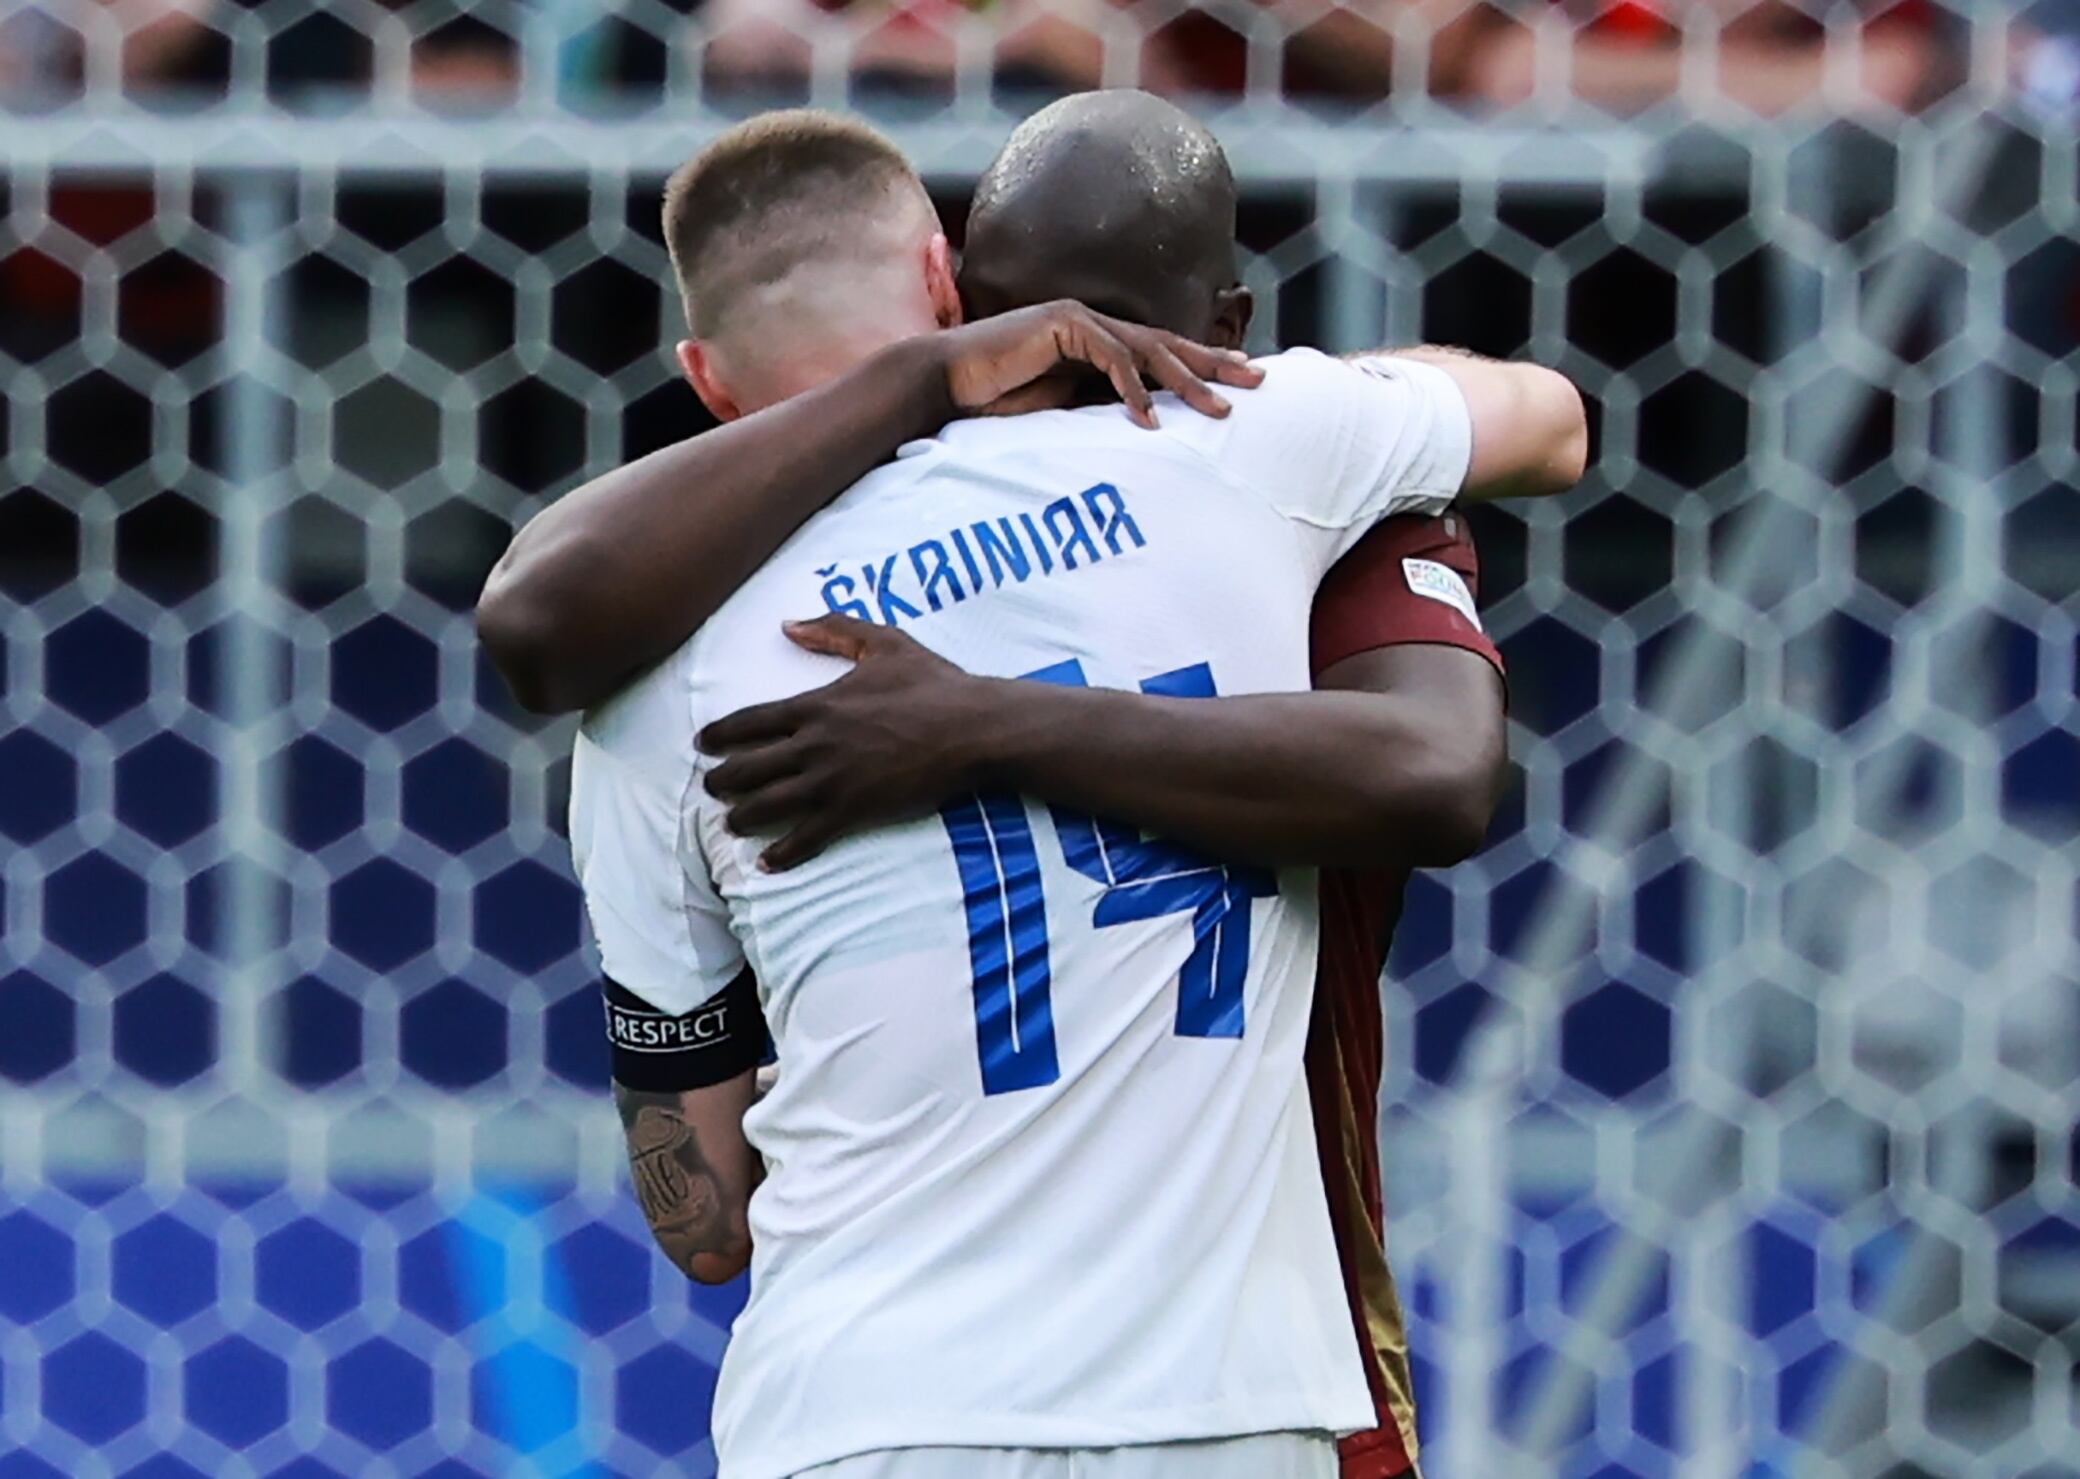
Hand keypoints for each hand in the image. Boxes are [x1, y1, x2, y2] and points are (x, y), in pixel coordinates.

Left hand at [698, 615, 996, 869]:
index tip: (702, 743)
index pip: (749, 722)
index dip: (719, 735)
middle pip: (747, 768)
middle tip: (710, 787)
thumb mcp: (884, 642)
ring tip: (728, 823)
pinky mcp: (854, 811)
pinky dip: (782, 853)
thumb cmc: (933, 683)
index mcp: (816, 705)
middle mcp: (815, 745)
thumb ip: (833, 630)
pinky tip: (766, 863)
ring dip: (740, 817)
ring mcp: (833, 781)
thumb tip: (788, 624)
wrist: (974, 728)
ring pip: (766, 805)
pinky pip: (807, 838)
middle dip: (720, 780)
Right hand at [937, 300, 1262, 428]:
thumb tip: (1149, 427)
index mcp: (1096, 341)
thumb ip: (1102, 407)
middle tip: (1257, 379)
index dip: (1201, 364)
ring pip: (1148, 349)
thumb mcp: (1064, 410)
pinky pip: (1111, 357)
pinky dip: (1132, 389)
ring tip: (1218, 408)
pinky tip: (1150, 417)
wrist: (947, 384)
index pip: (1160, 351)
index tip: (1238, 380)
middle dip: (1214, 363)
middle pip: (1168, 343)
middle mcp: (1093, 323)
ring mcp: (1079, 318)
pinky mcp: (1063, 323)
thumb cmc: (996, 402)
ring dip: (1186, 381)